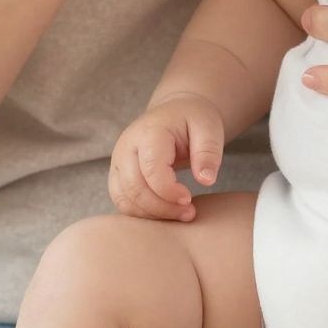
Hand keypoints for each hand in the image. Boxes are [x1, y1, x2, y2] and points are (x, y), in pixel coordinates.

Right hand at [107, 92, 224, 221]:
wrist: (174, 113)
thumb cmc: (192, 120)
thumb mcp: (209, 127)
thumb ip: (208, 152)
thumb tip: (206, 180)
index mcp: (150, 132)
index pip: (151, 169)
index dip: (168, 191)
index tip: (189, 200)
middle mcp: (127, 146)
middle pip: (134, 187)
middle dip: (162, 207)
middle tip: (188, 213)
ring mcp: (118, 161)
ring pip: (124, 198)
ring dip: (151, 214)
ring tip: (178, 214)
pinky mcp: (117, 175)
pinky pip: (122, 202)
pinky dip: (141, 214)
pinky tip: (164, 212)